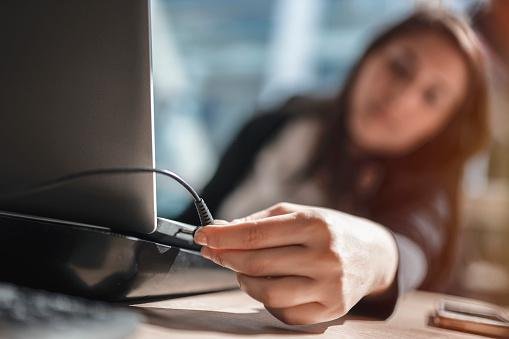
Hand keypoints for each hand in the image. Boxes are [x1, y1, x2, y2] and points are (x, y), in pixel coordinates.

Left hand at [194, 202, 397, 324]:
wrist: (373, 255)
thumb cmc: (329, 230)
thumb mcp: (300, 214)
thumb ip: (260, 221)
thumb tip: (221, 231)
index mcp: (315, 225)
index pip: (256, 234)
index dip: (223, 237)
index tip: (202, 235)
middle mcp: (325, 257)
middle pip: (258, 263)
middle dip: (226, 257)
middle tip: (212, 252)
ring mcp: (329, 287)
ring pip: (268, 293)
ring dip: (244, 281)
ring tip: (241, 269)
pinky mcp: (330, 311)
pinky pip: (284, 312)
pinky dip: (266, 300)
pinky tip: (266, 285)